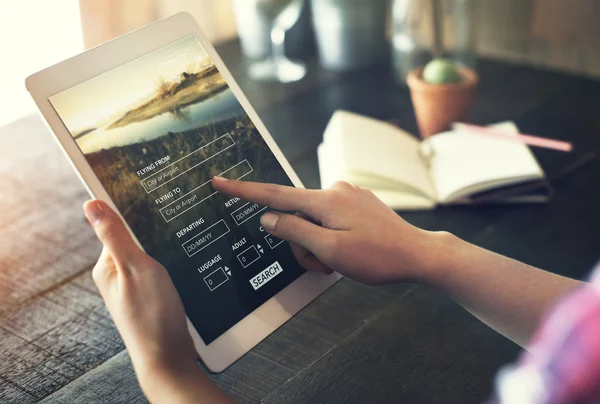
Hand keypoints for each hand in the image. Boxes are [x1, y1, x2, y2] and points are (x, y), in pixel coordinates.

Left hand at [83, 200, 196, 375]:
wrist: (170, 357)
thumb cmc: (152, 315)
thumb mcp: (135, 267)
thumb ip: (114, 235)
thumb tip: (91, 204)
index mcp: (106, 266)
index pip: (116, 226)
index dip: (135, 214)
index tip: (153, 206)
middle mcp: (116, 276)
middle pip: (136, 241)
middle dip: (155, 237)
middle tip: (173, 239)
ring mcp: (133, 288)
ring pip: (151, 257)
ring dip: (165, 253)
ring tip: (178, 259)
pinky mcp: (150, 297)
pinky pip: (159, 272)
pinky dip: (170, 267)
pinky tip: (181, 273)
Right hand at [212, 178, 443, 284]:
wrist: (418, 254)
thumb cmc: (377, 257)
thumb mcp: (330, 250)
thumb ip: (295, 231)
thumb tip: (269, 218)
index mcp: (325, 200)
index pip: (274, 195)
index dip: (244, 192)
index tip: (220, 182)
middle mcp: (335, 190)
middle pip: (296, 216)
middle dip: (301, 243)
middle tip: (323, 264)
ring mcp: (348, 195)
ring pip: (313, 221)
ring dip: (317, 244)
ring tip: (338, 262)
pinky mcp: (357, 203)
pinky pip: (330, 219)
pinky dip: (330, 237)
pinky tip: (348, 250)